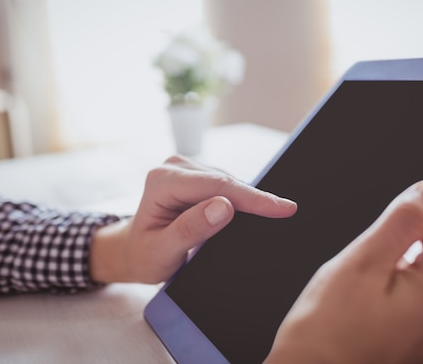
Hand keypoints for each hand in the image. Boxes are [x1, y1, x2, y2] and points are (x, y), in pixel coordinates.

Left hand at [89, 155, 296, 283]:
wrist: (134, 250)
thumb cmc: (145, 254)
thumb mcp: (163, 251)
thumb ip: (191, 229)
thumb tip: (225, 207)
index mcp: (163, 180)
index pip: (217, 186)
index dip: (252, 198)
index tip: (283, 208)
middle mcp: (175, 166)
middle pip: (227, 181)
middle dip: (256, 199)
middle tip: (288, 212)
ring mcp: (187, 168)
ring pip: (230, 182)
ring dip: (249, 200)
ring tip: (273, 214)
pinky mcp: (198, 174)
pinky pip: (227, 185)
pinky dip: (242, 200)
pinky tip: (255, 211)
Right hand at [265, 180, 422, 363]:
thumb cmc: (326, 332)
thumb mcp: (362, 263)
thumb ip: (402, 223)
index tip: (418, 178)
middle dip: (402, 234)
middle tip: (365, 240)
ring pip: (414, 276)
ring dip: (391, 265)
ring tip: (354, 278)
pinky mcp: (408, 345)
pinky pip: (404, 303)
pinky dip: (386, 291)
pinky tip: (358, 301)